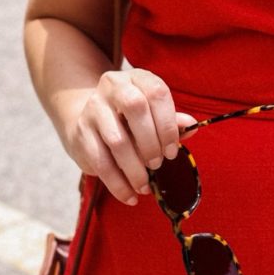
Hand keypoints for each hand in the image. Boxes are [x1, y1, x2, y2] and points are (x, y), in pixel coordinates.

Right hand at [58, 65, 195, 207]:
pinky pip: (100, 162)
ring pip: (117, 140)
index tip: (172, 151)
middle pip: (136, 108)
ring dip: (135, 169)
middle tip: (158, 164)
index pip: (156, 93)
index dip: (168, 125)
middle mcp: (113, 86)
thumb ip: (171, 121)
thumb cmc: (129, 120)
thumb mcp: (152, 115)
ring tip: (144, 185)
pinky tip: (130, 195)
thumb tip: (192, 126)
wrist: (87, 120)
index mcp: (137, 78)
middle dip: (151, 143)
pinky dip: (118, 184)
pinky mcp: (81, 132)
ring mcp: (94, 108)